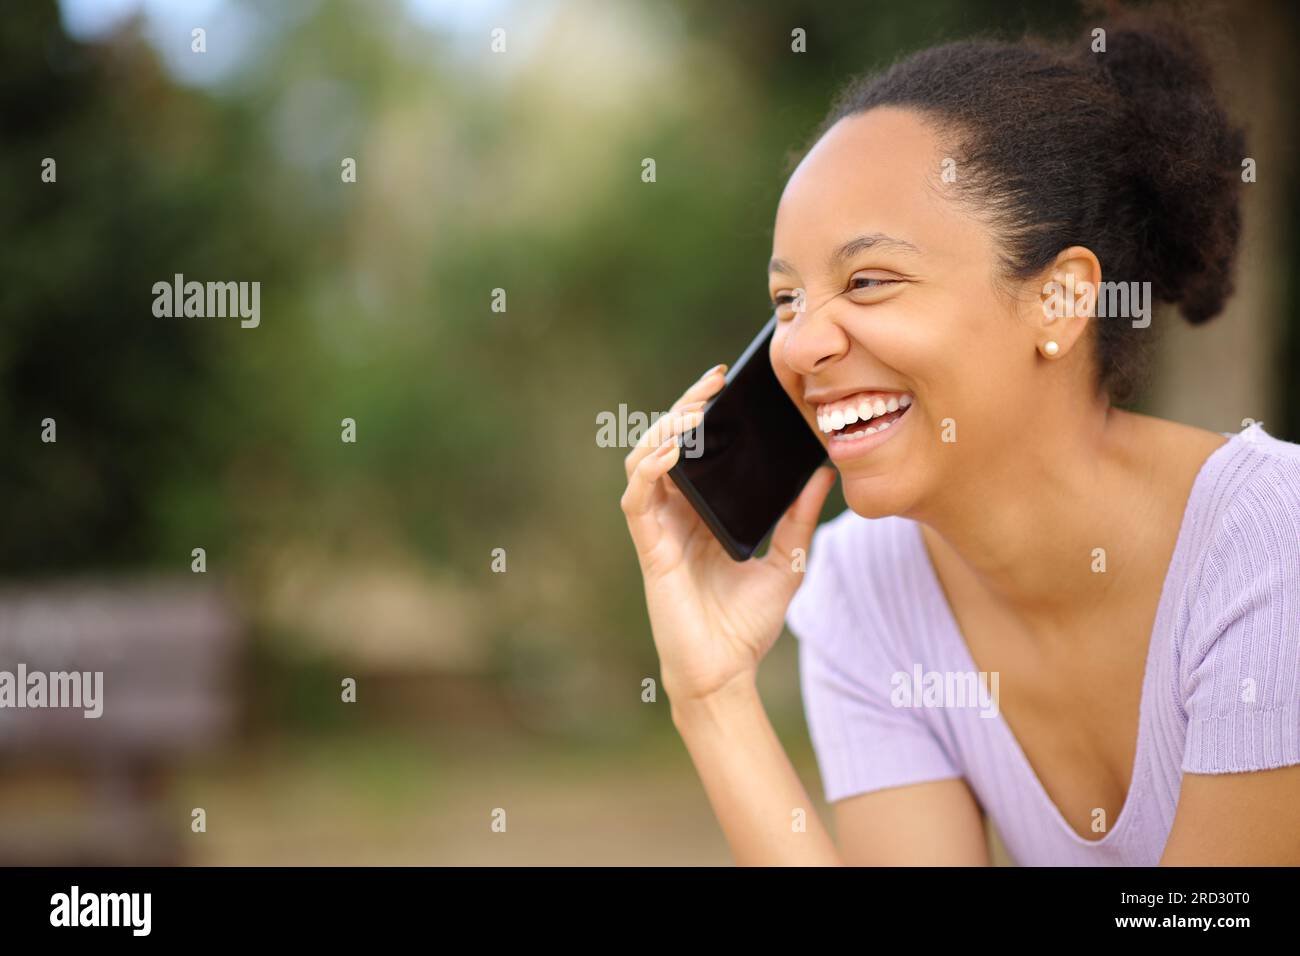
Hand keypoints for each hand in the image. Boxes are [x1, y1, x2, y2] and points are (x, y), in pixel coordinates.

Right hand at [620, 364, 837, 702]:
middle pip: (666, 444)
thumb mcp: (789, 563)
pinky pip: (637, 498)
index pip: (694, 450)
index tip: (726, 383)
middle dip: (684, 407)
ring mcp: (659, 530)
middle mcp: (676, 516)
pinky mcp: (650, 549)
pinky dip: (649, 469)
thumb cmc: (747, 626)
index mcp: (702, 514)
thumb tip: (825, 473)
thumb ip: (800, 519)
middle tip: (712, 381)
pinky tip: (671, 451)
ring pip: (643, 461)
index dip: (703, 412)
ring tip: (693, 410)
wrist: (726, 675)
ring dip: (663, 430)